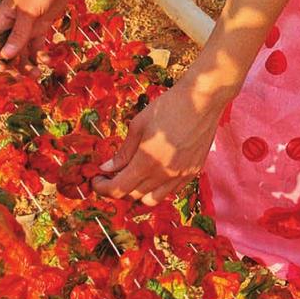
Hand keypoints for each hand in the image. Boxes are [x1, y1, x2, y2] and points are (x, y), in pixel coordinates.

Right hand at [0, 0, 72, 70]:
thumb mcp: (28, 12)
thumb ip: (18, 34)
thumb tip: (5, 56)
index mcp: (0, 21)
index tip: (5, 69)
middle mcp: (9, 27)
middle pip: (4, 53)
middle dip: (12, 67)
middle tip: (25, 76)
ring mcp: (24, 28)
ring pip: (21, 53)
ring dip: (27, 65)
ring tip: (39, 73)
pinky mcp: (39, 28)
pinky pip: (35, 47)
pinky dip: (39, 56)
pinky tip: (47, 60)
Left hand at [92, 77, 227, 208]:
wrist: (203, 99)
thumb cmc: (168, 106)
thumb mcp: (138, 125)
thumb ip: (123, 151)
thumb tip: (107, 168)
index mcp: (147, 162)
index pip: (118, 189)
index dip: (103, 188)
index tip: (96, 180)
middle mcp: (164, 174)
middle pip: (133, 195)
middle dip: (118, 188)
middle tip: (111, 174)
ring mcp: (181, 175)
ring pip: (153, 199)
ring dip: (138, 192)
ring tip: (133, 176)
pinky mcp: (193, 171)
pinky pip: (171, 191)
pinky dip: (158, 187)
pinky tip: (155, 171)